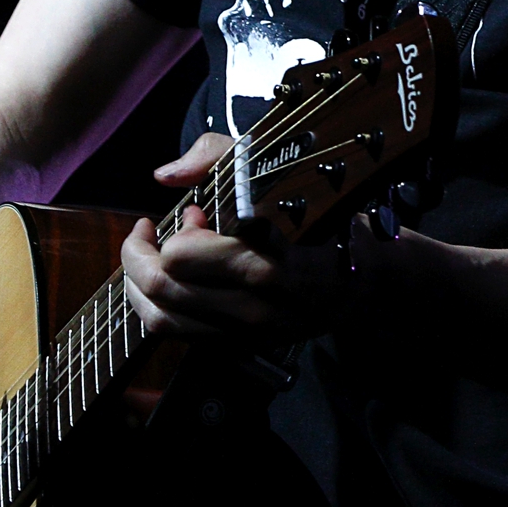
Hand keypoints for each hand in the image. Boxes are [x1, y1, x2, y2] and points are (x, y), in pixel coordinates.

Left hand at [121, 132, 347, 346]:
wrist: (369, 279)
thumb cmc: (326, 217)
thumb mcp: (283, 169)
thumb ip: (220, 159)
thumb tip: (166, 175)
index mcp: (264, 261)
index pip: (182, 255)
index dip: (171, 229)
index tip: (190, 210)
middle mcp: (252, 306)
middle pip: (161, 290)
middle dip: (138, 255)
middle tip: (147, 232)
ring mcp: (246, 333)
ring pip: (160, 321)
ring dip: (139, 286)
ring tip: (151, 257)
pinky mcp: (242, 347)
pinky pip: (179, 336)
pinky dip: (159, 307)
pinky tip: (171, 282)